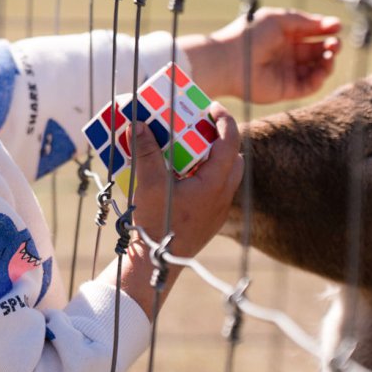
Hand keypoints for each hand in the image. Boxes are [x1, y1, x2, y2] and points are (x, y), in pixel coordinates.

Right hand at [108, 108, 243, 318]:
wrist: (157, 266)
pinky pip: (212, 191)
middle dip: (217, 139)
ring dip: (209, 159)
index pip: (230, 141)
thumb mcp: (149, 184)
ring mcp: (217, 210)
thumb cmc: (157, 224)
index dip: (222, 119)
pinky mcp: (208, 221)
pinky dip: (200, 177)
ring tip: (185, 151)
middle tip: (196, 128)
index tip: (210, 106)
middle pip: (232, 158)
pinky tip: (177, 179)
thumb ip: (146, 151)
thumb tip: (139, 122)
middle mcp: (222, 196)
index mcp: (215, 183)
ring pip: (224, 176)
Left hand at [185, 8, 341, 102]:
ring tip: (330, 54)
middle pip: (317, 51)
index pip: (311, 33)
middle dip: (330, 46)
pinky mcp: (286, 90)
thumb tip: (334, 23)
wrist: (229, 60)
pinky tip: (322, 68)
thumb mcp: (278, 19)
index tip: (337, 26)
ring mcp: (287, 72)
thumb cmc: (249, 35)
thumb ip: (305, 21)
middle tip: (335, 43)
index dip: (325, 30)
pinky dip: (319, 78)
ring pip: (317, 69)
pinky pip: (309, 86)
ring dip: (328, 62)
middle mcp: (286, 54)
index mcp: (283, 36)